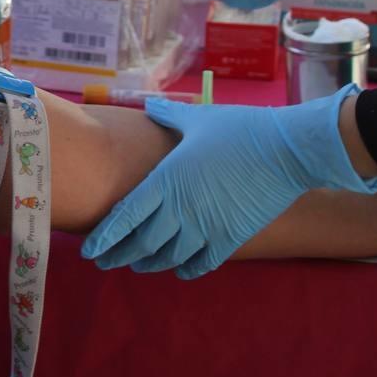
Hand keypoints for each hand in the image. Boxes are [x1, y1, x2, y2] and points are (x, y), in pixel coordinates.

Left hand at [81, 89, 376, 279]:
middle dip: (118, 255)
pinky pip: (204, 262)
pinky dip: (188, 269)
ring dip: (148, 263)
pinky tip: (179, 270)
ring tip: (135, 265)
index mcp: (167, 181)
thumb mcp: (196, 118)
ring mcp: (208, 226)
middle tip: (102, 262)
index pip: (125, 217)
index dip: (105, 236)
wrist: (287, 150)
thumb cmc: (239, 129)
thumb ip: (166, 115)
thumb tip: (148, 106)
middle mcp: (182, 209)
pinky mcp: (233, 237)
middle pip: (141, 242)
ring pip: (169, 256)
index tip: (88, 249)